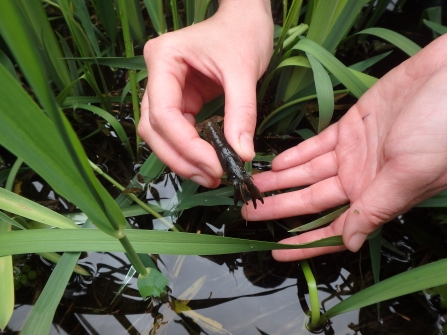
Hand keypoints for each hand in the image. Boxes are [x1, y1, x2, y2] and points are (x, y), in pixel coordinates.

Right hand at [138, 0, 272, 187]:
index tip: (215, 165)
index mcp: (163, 60)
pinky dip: (192, 150)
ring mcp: (167, 90)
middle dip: (181, 158)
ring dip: (184, 159)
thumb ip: (241, 114)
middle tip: (211, 177)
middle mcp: (157, 77)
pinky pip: (179, 131)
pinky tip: (209, 162)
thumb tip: (242, 154)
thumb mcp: (243, 71)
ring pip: (162, 135)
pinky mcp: (181, 100)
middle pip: (154, 129)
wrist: (245, 20)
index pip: (163, 114)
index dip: (186, 146)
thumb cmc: (242, 33)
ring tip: (211, 175)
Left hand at [242, 34, 446, 260]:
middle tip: (247, 210)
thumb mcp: (409, 173)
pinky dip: (297, 154)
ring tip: (252, 185)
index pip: (335, 228)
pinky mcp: (353, 125)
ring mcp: (355, 151)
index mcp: (376, 196)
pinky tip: (277, 162)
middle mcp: (362, 178)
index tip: (276, 250)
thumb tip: (351, 243)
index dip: (306, 242)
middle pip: (311, 200)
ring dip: (280, 179)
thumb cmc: (442, 128)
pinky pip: (318, 144)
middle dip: (279, 206)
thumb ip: (376, 208)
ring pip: (308, 171)